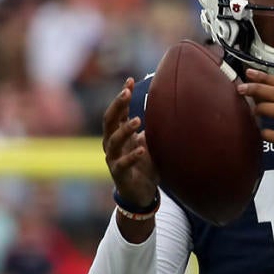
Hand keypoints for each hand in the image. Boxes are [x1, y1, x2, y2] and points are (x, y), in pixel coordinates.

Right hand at [102, 77, 158, 206]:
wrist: (140, 193)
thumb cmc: (144, 164)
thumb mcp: (148, 142)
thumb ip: (151, 127)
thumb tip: (164, 105)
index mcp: (118, 134)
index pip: (117, 111)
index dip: (122, 96)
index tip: (129, 80)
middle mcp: (111, 144)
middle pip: (109, 121)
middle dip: (116, 106)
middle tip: (126, 93)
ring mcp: (113, 159)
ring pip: (113, 141)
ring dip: (124, 130)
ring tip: (138, 120)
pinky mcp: (119, 174)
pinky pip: (122, 164)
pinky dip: (132, 156)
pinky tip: (142, 149)